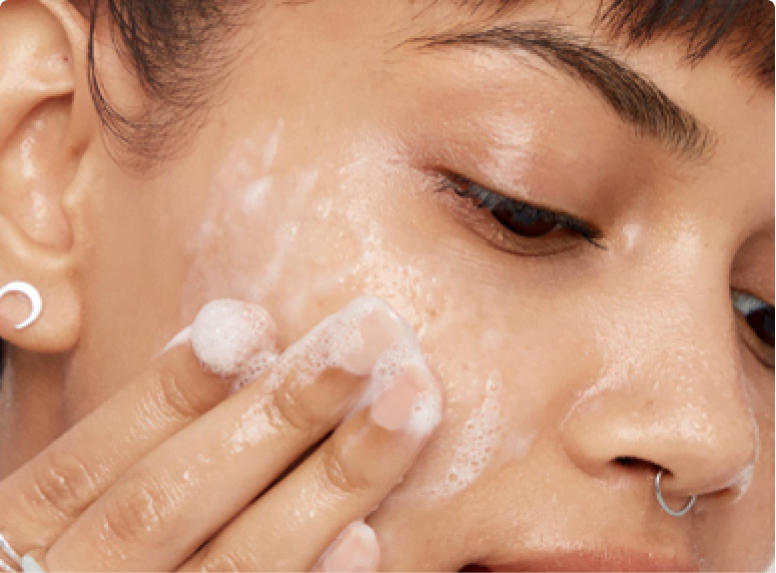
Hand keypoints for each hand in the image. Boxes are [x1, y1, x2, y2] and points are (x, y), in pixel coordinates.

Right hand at [0, 297, 442, 572]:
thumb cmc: (90, 547)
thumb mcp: (76, 503)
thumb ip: (138, 438)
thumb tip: (240, 332)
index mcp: (30, 535)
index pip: (92, 459)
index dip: (174, 389)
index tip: (258, 320)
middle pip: (172, 499)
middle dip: (279, 413)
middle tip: (370, 337)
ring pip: (236, 562)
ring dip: (328, 484)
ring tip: (405, 409)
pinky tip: (369, 536)